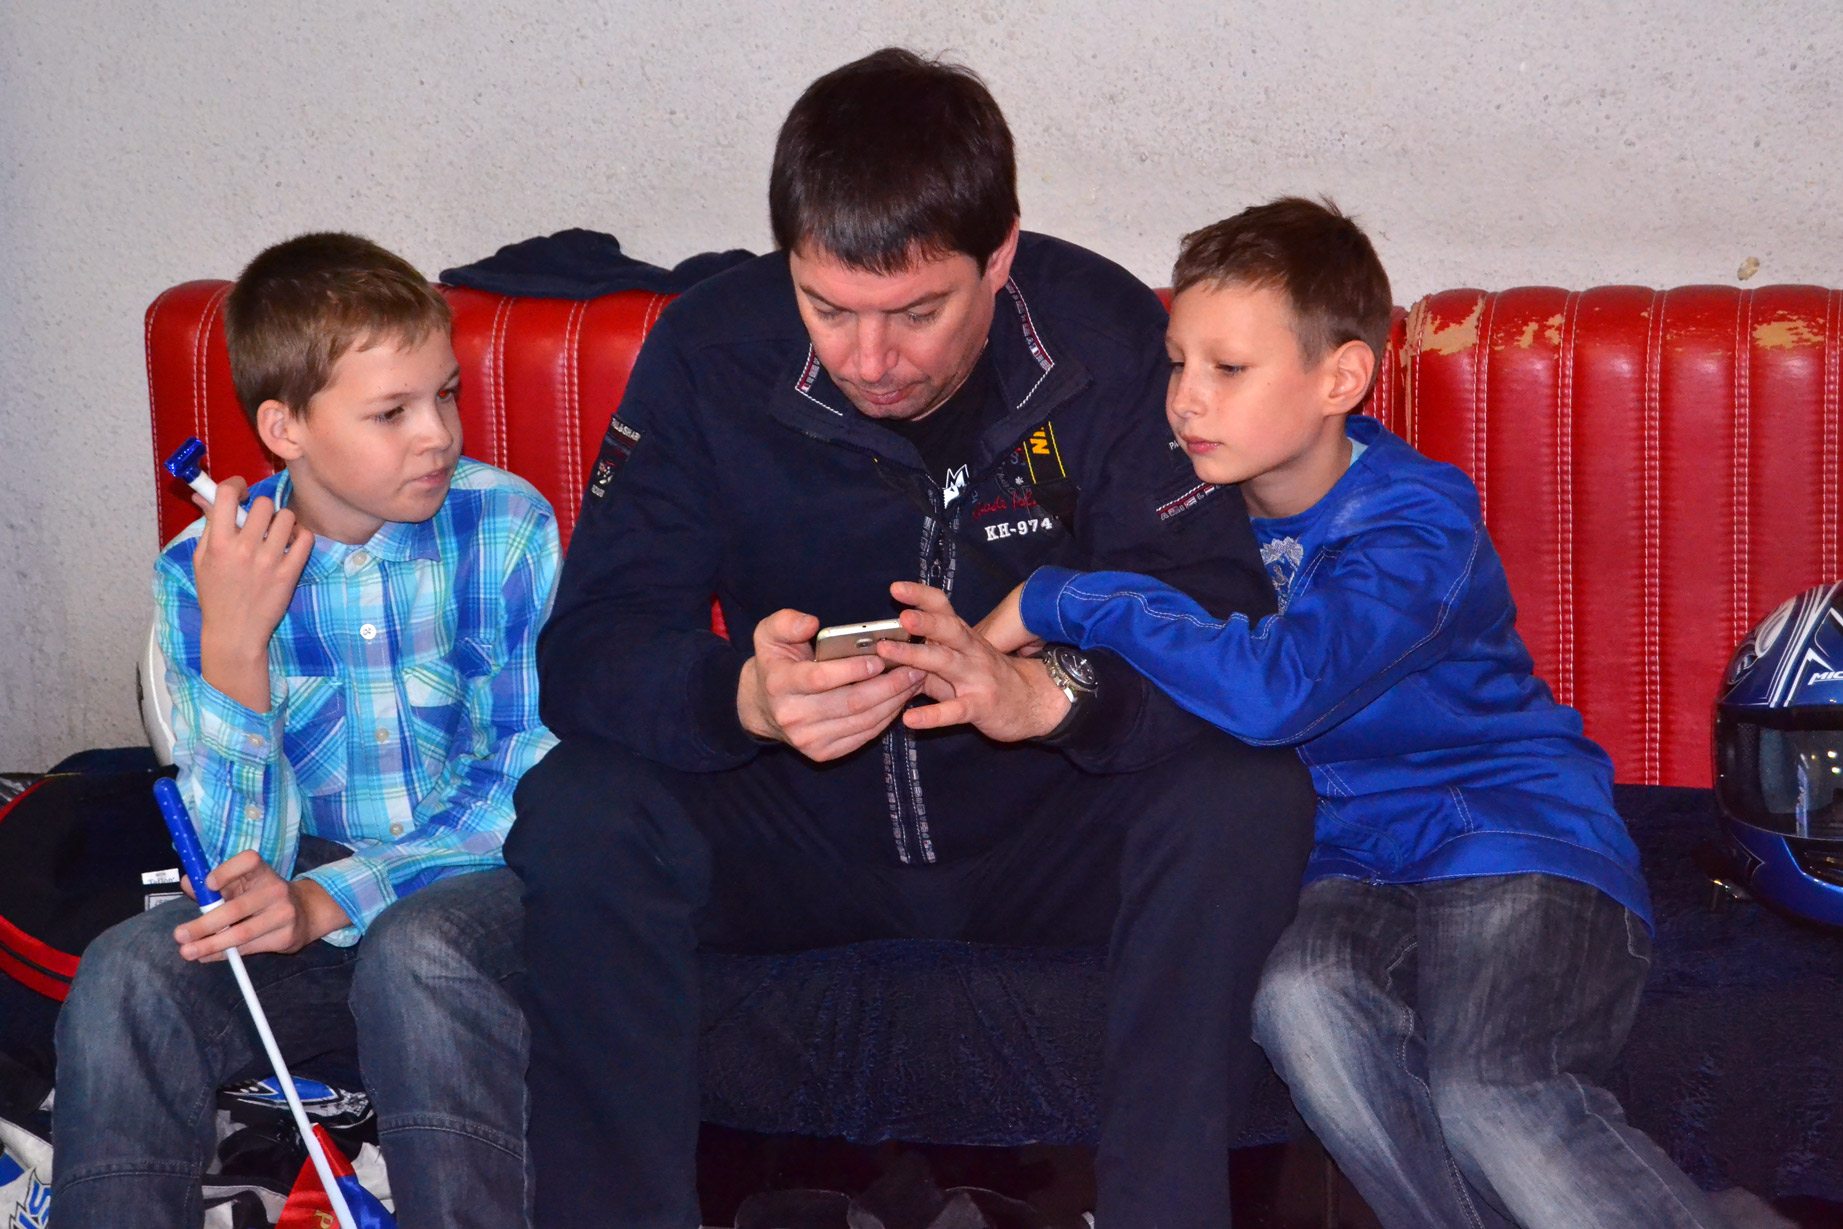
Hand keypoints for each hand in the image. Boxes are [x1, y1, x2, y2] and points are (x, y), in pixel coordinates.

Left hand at [173, 850, 350, 960]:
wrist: (306, 913)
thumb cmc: (262, 897)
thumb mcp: (242, 885)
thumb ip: (214, 886)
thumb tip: (187, 883)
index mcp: (262, 871)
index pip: (249, 862)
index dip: (228, 871)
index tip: (208, 884)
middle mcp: (276, 890)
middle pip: (237, 908)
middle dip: (205, 924)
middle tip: (180, 935)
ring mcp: (284, 914)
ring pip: (242, 933)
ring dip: (211, 945)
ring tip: (188, 951)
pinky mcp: (286, 936)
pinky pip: (248, 948)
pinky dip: (223, 954)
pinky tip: (207, 955)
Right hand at [192, 479, 312, 712]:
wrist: (235, 632)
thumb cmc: (215, 595)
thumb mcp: (202, 559)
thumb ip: (208, 526)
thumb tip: (208, 495)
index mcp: (218, 543)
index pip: (226, 494)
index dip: (235, 484)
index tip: (240, 491)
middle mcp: (243, 548)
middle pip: (263, 503)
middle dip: (262, 508)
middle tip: (260, 522)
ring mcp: (268, 561)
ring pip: (287, 518)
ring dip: (283, 522)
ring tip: (277, 534)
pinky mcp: (289, 573)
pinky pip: (305, 539)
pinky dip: (301, 538)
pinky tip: (292, 545)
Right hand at [736, 608, 926, 761]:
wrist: (763, 705)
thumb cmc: (776, 662)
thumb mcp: (769, 633)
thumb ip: (786, 622)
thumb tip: (811, 623)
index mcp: (780, 684)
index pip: (820, 679)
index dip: (852, 670)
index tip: (879, 659)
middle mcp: (793, 716)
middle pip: (851, 703)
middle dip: (888, 685)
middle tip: (915, 667)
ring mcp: (808, 740)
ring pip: (863, 721)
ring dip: (895, 701)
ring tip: (915, 680)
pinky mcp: (822, 753)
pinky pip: (863, 735)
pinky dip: (887, 718)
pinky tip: (900, 699)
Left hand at [878, 581, 1068, 741]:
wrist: (1033, 702)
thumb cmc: (985, 680)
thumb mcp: (955, 663)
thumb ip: (921, 658)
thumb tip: (882, 654)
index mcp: (962, 636)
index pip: (943, 607)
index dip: (921, 595)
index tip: (896, 588)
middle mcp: (970, 651)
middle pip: (948, 629)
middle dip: (925, 621)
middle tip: (901, 616)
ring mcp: (977, 678)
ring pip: (947, 662)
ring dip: (916, 656)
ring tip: (888, 652)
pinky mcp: (981, 706)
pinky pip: (955, 710)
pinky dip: (933, 715)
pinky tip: (911, 719)